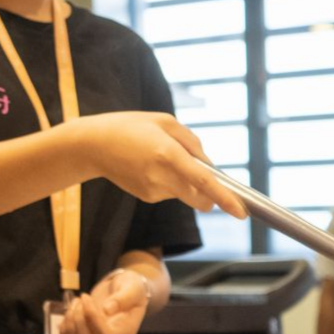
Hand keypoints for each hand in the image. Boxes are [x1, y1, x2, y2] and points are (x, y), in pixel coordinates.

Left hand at [59, 270, 149, 333]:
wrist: (125, 290)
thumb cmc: (131, 288)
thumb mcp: (132, 288)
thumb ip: (123, 298)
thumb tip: (107, 310)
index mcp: (125, 331)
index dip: (90, 316)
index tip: (85, 297)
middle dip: (77, 316)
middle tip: (81, 298)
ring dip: (69, 321)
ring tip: (76, 303)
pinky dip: (64, 329)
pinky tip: (70, 312)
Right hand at [65, 112, 247, 217]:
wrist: (93, 145)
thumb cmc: (131, 126)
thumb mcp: (164, 121)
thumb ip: (192, 142)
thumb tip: (209, 166)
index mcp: (167, 153)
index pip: (203, 181)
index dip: (224, 198)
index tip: (241, 212)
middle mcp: (161, 176)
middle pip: (200, 199)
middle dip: (211, 196)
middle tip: (209, 180)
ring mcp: (152, 190)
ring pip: (185, 193)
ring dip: (185, 181)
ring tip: (160, 157)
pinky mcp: (146, 197)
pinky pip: (170, 192)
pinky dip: (170, 182)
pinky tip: (149, 166)